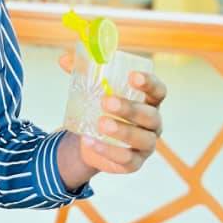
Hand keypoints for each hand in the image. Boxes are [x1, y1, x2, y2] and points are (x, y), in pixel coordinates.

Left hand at [58, 51, 166, 180]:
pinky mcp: (135, 163)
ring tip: (100, 123)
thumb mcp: (92, 88)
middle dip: (129, 108)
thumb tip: (64, 59)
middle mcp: (153, 123)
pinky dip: (108, 152)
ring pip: (142, 139)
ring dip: (122, 131)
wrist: (91, 139)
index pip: (158, 90)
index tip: (132, 76)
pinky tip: (91, 142)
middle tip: (106, 101)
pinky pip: (127, 160)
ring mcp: (146, 144)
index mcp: (148, 100)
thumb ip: (82, 73)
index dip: (149, 83)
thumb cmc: (100, 107)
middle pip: (150, 115)